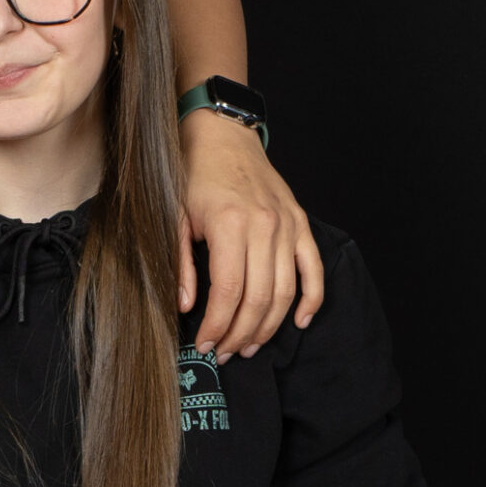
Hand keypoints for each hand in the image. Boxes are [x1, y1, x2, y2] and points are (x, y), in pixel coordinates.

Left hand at [178, 109, 324, 358]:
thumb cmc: (191, 174)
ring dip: (269, 325)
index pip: (230, 292)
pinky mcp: (300, 223)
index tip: (206, 344)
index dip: (218, 325)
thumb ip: (179, 262)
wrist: (222, 134)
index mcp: (231, 224)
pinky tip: (298, 321)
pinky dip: (310, 299)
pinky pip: (313, 269)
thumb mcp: (171, 215)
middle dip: (241, 333)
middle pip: (260, 298)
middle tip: (224, 352)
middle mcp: (265, 226)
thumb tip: (186, 306)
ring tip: (249, 345)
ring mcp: (287, 225)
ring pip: (286, 291)